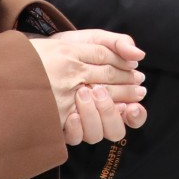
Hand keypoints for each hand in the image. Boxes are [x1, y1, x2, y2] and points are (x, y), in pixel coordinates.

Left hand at [32, 30, 147, 145]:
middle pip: (116, 130)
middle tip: (98, 91)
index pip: (134, 116)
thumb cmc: (72, 48)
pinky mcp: (62, 127)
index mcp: (114, 96)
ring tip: (82, 93)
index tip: (134, 105)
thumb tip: (139, 55)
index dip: (137, 114)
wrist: (39, 53)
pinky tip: (71, 114)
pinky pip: (74, 138)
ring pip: (96, 136)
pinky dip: (75, 128)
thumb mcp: (96, 40)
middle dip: (110, 111)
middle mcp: (99, 114)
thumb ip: (119, 44)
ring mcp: (81, 122)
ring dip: (93, 116)